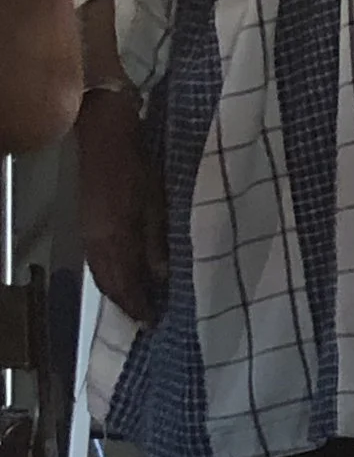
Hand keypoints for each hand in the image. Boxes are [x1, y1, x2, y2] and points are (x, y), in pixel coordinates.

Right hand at [77, 89, 167, 323]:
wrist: (105, 134)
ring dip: (118, 289)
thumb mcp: (156, 202)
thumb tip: (162, 276)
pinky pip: (99, 257)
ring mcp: (89, 230)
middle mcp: (95, 241)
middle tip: (147, 318)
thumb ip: (157, 240)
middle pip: (109, 282)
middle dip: (127, 302)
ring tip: (139, 302)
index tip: (153, 323)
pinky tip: (127, 273)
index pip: (124, 283)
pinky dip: (112, 272)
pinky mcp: (90, 220)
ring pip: (102, 271)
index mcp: (113, 238)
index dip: (137, 305)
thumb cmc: (137, 165)